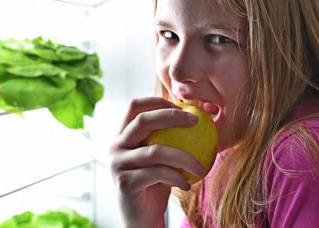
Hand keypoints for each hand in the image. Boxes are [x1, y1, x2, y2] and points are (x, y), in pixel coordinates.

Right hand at [110, 97, 203, 227]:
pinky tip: (188, 184)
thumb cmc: (157, 182)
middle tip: (196, 121)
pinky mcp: (125, 182)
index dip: (158, 101)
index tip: (184, 107)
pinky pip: (158, 174)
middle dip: (172, 116)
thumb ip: (172, 135)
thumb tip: (203, 112)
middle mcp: (116, 145)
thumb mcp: (163, 155)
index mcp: (123, 134)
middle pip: (142, 120)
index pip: (135, 106)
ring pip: (155, 151)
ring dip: (184, 157)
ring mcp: (118, 164)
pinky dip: (177, 177)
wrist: (142, 216)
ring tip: (200, 166)